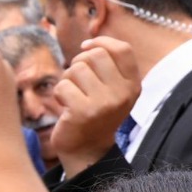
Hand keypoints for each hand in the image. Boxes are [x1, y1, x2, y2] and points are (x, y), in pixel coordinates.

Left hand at [50, 36, 140, 176]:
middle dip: (79, 63)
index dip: (101, 41)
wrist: (87, 149)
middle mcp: (123, 93)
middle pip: (95, 55)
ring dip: (67, 80)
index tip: (86, 47)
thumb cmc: (94, 112)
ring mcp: (105, 103)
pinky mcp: (84, 112)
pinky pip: (62, 86)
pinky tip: (66, 107)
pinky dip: (59, 94)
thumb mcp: (111, 90)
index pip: (123, 49)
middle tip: (77, 81)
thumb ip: (108, 66)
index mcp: (133, 85)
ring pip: (76, 69)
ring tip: (72, 95)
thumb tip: (88, 44)